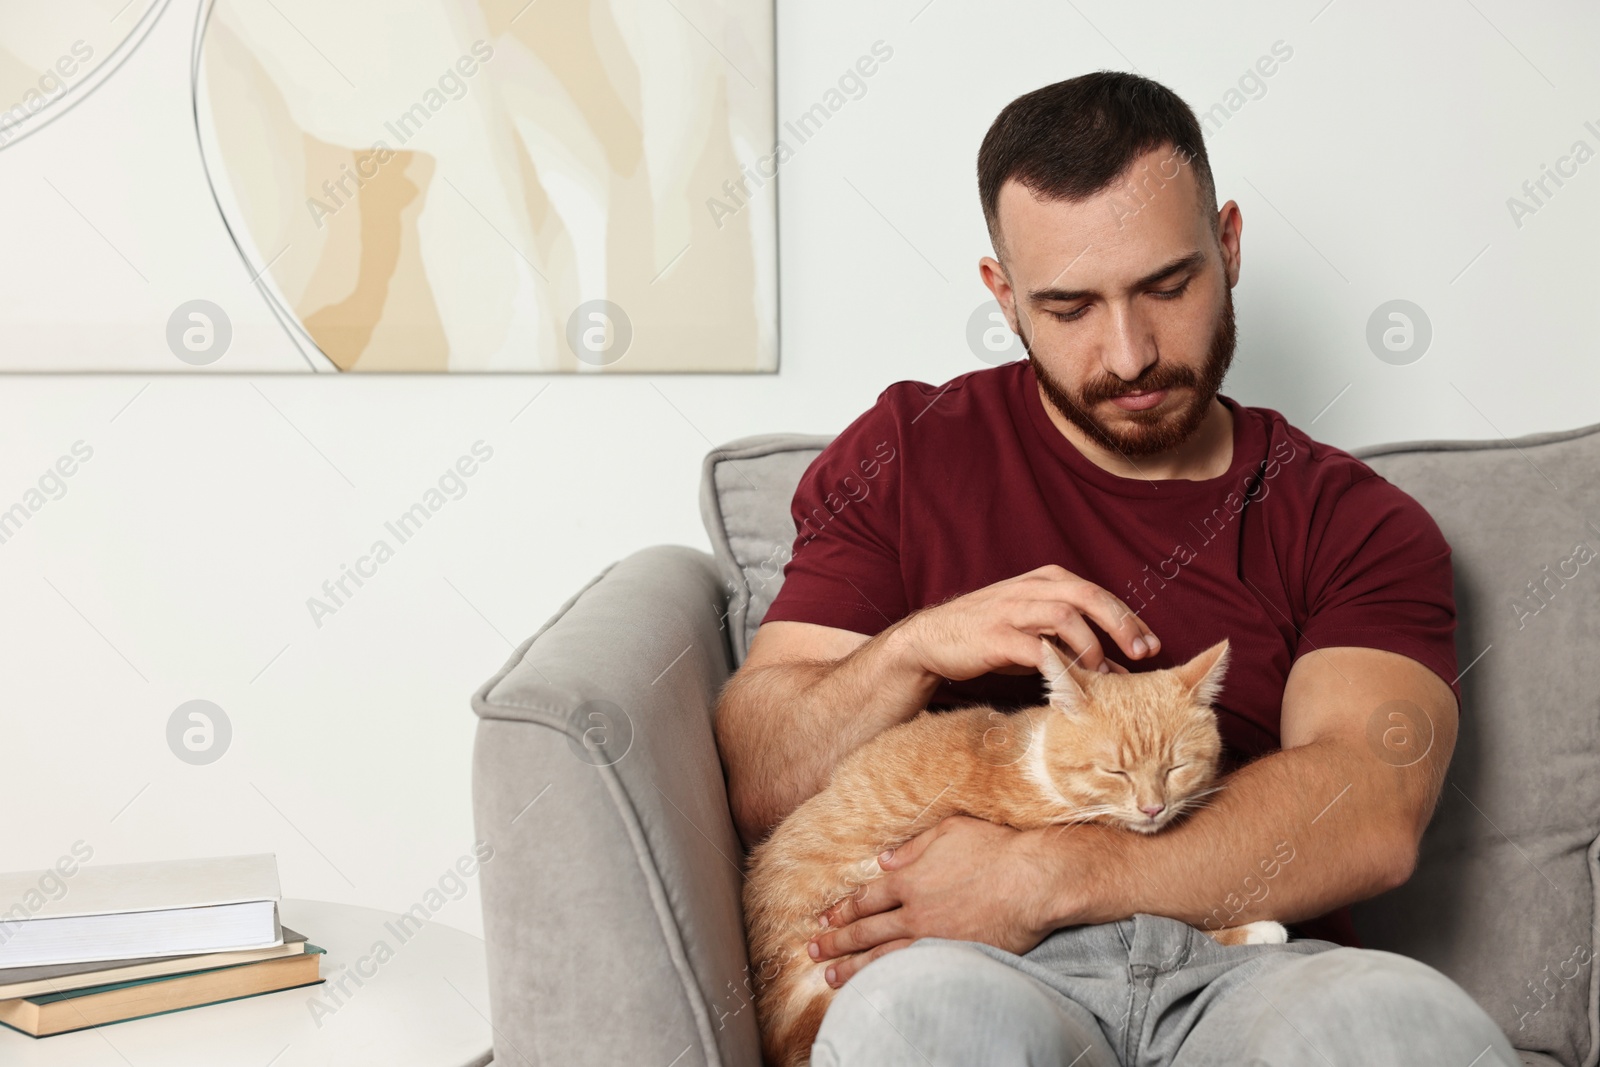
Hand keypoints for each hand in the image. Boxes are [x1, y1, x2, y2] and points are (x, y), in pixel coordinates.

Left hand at [805, 816, 1091, 987]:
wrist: (1033, 879)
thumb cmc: (996, 849)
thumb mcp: (950, 830)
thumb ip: (913, 846)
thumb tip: (884, 858)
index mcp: (910, 878)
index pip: (866, 898)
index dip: (843, 909)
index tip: (826, 919)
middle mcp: (915, 910)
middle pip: (865, 930)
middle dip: (836, 941)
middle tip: (814, 950)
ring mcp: (933, 937)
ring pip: (883, 956)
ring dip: (853, 967)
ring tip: (831, 977)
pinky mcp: (954, 956)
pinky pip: (913, 970)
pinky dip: (890, 979)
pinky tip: (877, 987)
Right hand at [889, 564, 1157, 682]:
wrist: (933, 641)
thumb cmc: (992, 639)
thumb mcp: (1038, 637)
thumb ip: (1076, 648)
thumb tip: (1121, 672)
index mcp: (1046, 581)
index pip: (1098, 593)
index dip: (1129, 618)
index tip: (1151, 645)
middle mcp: (1031, 588)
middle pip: (1089, 596)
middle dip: (1121, 625)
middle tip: (1142, 653)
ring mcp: (1012, 609)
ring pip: (1065, 616)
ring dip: (1090, 645)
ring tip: (1100, 671)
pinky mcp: (994, 635)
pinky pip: (1034, 645)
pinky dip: (1057, 662)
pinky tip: (1068, 680)